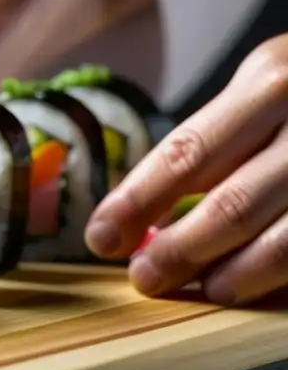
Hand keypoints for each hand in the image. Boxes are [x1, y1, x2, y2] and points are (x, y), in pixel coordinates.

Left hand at [84, 34, 287, 305]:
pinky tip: (253, 289)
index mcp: (272, 80)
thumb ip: (217, 137)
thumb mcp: (271, 83)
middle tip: (142, 276)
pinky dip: (284, 276)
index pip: (187, 152)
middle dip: (177, 249)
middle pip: (230, 203)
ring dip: (233, 274)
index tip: (100, 236)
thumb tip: (146, 206)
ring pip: (283, 238)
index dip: (136, 202)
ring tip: (199, 289)